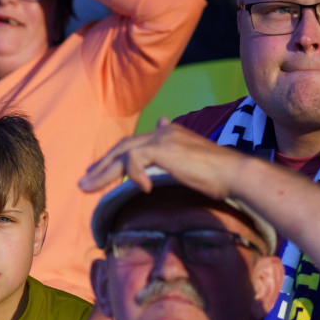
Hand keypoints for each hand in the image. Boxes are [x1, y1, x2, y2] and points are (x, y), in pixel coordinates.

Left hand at [78, 120, 247, 200]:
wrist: (235, 173)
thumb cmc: (218, 174)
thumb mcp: (190, 161)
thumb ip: (172, 154)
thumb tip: (162, 131)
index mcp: (168, 133)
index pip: (133, 144)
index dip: (115, 158)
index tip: (98, 172)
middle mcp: (163, 132)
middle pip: (122, 147)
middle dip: (101, 165)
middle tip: (84, 181)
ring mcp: (163, 139)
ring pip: (122, 153)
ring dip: (103, 172)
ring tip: (87, 187)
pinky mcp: (164, 149)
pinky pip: (135, 159)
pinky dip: (134, 174)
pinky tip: (141, 188)